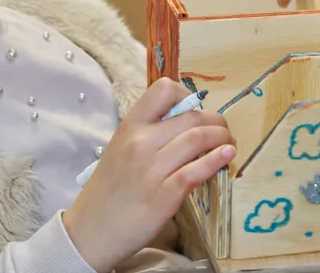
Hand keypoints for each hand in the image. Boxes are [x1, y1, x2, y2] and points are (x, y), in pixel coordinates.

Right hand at [62, 78, 235, 272]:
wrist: (91, 229)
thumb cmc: (109, 189)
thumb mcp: (120, 149)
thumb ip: (149, 135)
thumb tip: (188, 126)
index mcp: (129, 126)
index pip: (163, 90)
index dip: (186, 95)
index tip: (195, 111)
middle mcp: (140, 142)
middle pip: (190, 116)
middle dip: (215, 121)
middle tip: (223, 130)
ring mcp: (151, 169)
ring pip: (197, 139)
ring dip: (221, 137)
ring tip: (229, 143)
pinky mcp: (163, 196)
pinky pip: (196, 171)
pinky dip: (217, 160)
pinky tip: (226, 156)